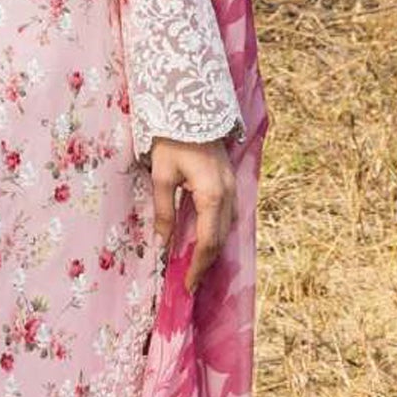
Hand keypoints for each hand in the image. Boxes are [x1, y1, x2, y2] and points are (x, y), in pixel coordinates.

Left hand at [149, 135, 236, 293]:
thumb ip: (165, 211)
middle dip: (205, 263)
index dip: (197, 267)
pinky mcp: (230, 184)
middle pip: (220, 239)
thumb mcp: (162, 176)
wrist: (192, 110)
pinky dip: (216, 233)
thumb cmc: (173, 141)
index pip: (207, 242)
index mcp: (212, 196)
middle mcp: (229, 195)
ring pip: (226, 229)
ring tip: (194, 266)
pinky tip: (203, 240)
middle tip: (189, 283)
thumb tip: (163, 241)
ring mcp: (233, 189)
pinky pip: (228, 216)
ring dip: (211, 249)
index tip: (186, 286)